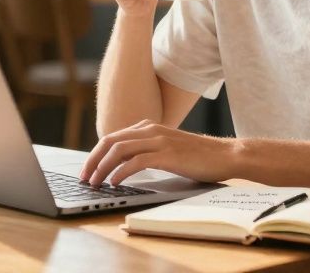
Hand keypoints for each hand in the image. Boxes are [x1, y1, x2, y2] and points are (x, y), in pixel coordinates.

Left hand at [80, 120, 237, 186]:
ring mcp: (158, 140)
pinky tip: (115, 183)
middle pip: (110, 141)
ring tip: (96, 182)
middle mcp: (150, 129)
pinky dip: (121, 172)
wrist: (225, 155)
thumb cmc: (198, 156)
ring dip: (103, 167)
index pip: (113, 137)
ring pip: (119, 150)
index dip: (96, 153)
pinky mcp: (166, 154)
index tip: (87, 169)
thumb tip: (123, 164)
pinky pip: (135, 162)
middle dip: (93, 160)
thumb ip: (147, 150)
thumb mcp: (167, 148)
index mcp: (149, 126)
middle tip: (84, 177)